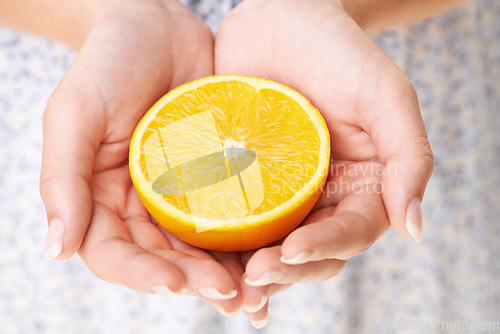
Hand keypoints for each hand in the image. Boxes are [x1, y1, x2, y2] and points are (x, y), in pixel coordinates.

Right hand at [40, 0, 243, 312]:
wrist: (157, 25)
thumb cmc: (108, 62)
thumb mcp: (75, 112)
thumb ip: (63, 179)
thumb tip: (55, 250)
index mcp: (103, 199)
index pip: (115, 254)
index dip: (142, 275)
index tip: (176, 284)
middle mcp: (144, 205)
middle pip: (166, 260)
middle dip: (197, 282)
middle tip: (232, 297)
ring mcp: (183, 194)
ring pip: (203, 248)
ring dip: (230, 275)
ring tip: (259, 294)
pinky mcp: (218, 177)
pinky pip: (235, 213)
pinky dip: (252, 239)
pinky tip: (276, 254)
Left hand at [215, 0, 433, 318]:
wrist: (280, 19)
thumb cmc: (338, 52)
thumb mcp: (385, 96)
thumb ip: (408, 158)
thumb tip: (413, 228)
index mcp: (359, 186)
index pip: (349, 233)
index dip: (325, 249)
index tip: (293, 251)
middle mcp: (319, 198)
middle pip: (308, 253)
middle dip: (284, 271)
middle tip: (256, 274)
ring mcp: (277, 193)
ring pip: (268, 246)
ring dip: (250, 272)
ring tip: (226, 284)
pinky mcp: (239, 180)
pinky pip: (230, 218)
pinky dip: (218, 243)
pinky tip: (199, 257)